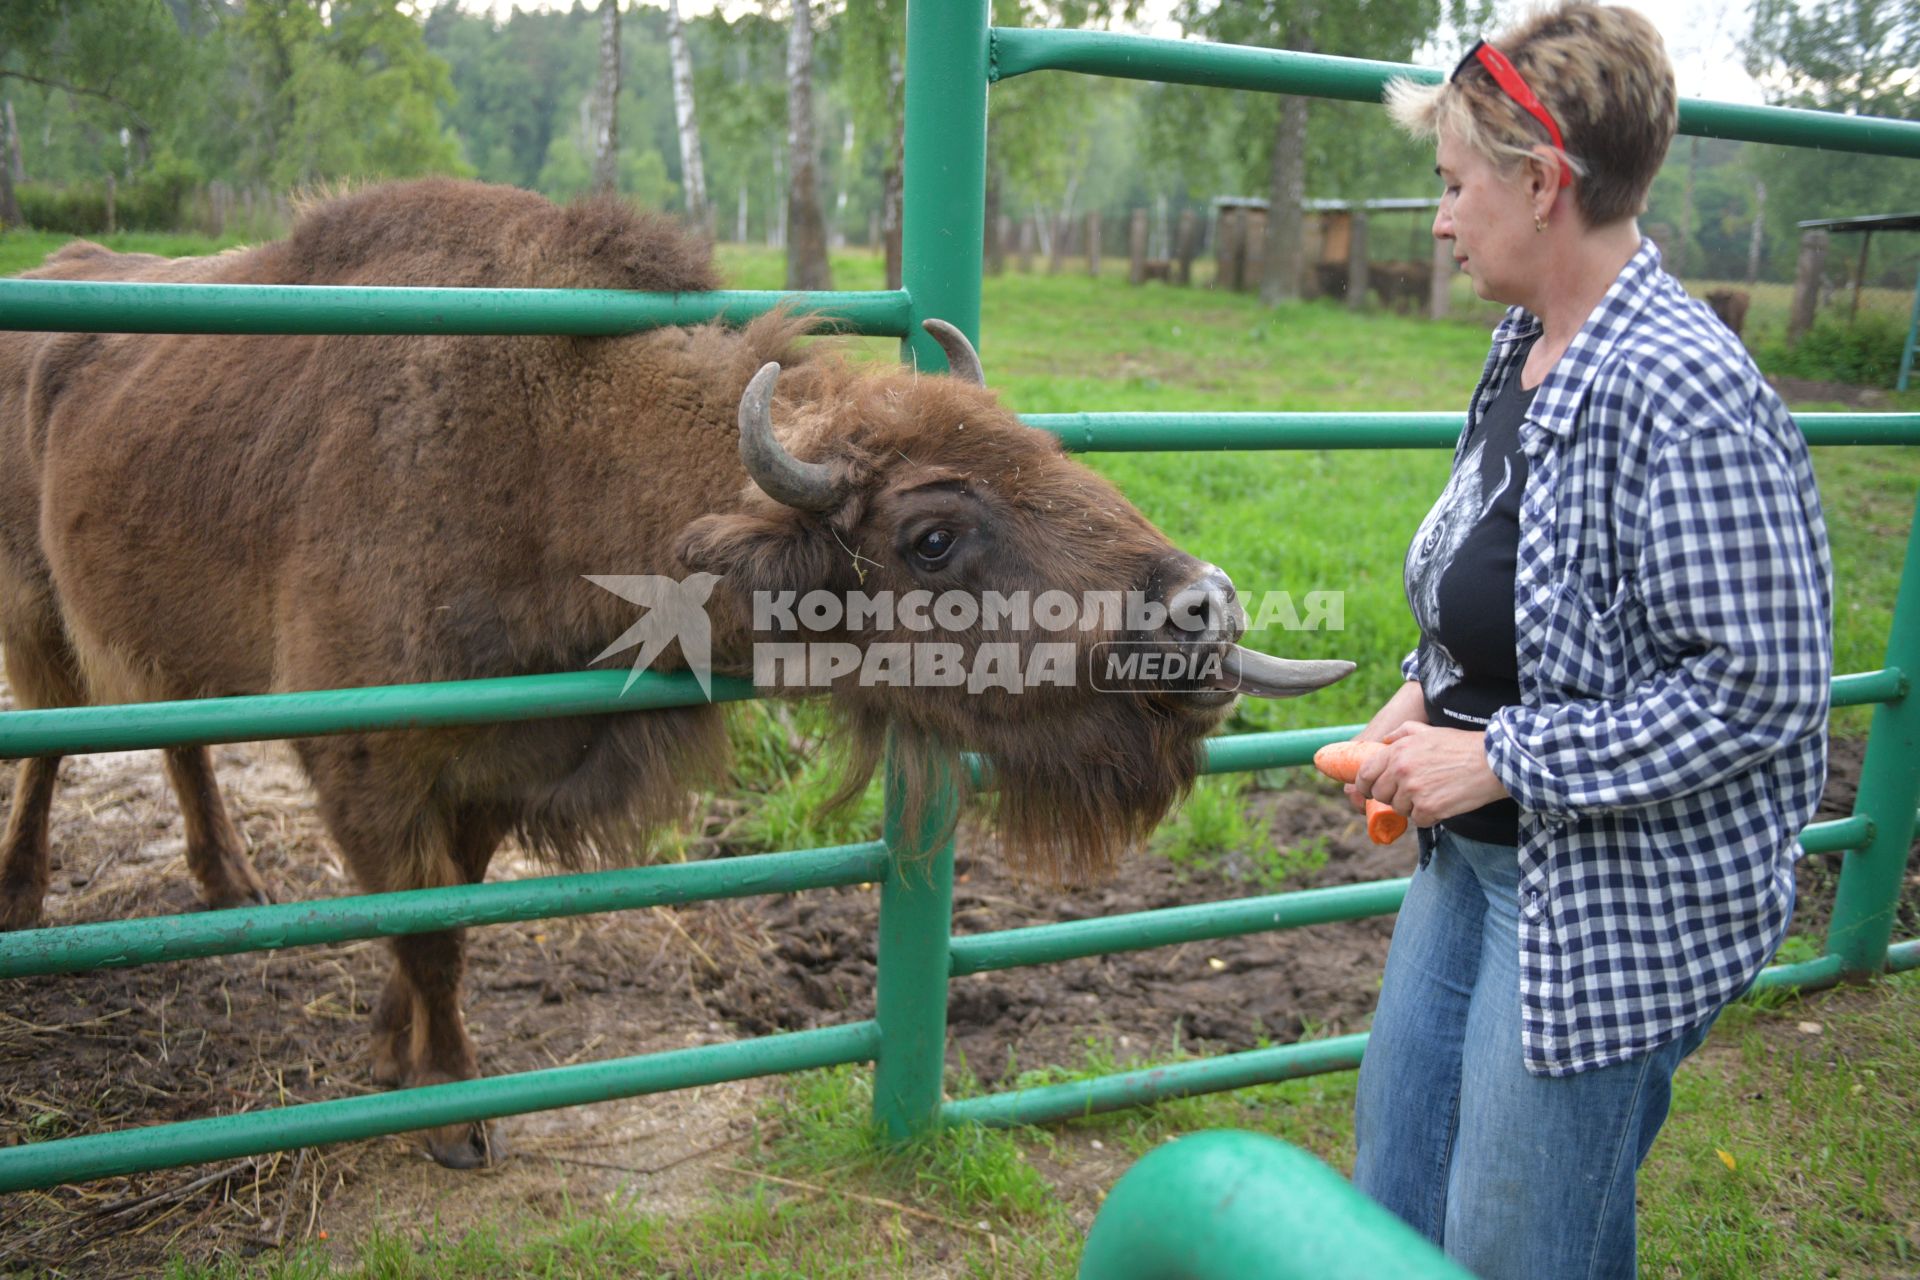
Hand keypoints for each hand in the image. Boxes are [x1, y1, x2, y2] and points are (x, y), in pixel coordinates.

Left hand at [1352, 722, 1508, 827]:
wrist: (1490, 763)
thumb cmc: (1461, 746)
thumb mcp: (1429, 731)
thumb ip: (1403, 733)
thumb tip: (1384, 740)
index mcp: (1397, 752)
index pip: (1365, 774)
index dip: (1365, 785)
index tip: (1370, 790)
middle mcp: (1400, 771)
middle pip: (1380, 794)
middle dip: (1391, 796)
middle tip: (1410, 792)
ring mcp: (1413, 791)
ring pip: (1399, 809)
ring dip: (1412, 806)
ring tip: (1431, 794)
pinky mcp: (1428, 809)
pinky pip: (1418, 820)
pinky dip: (1429, 816)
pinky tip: (1442, 803)